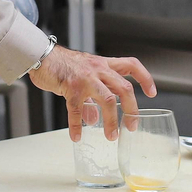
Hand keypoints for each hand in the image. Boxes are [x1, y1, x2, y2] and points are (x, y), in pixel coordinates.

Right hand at [27, 46, 155, 141]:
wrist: (40, 55)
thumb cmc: (61, 65)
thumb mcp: (82, 78)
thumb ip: (91, 98)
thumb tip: (94, 120)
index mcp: (104, 64)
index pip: (131, 65)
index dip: (144, 78)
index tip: (152, 93)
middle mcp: (98, 69)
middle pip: (124, 88)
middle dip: (131, 109)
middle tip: (131, 125)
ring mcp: (86, 78)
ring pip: (108, 100)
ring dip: (112, 120)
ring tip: (111, 136)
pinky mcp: (70, 87)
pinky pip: (77, 109)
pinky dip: (77, 125)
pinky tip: (77, 136)